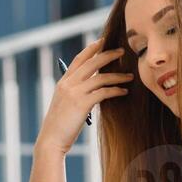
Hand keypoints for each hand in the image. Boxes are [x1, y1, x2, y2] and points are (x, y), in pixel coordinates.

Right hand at [35, 38, 133, 156]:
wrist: (51, 140)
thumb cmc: (60, 125)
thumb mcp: (64, 103)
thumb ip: (75, 92)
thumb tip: (93, 86)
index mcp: (63, 82)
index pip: (78, 59)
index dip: (91, 49)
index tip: (103, 41)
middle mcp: (68, 84)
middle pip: (91, 63)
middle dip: (108, 54)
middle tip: (122, 51)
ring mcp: (75, 93)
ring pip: (101, 77)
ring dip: (118, 75)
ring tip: (130, 76)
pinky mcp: (82, 104)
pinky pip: (104, 92)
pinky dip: (116, 90)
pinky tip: (124, 91)